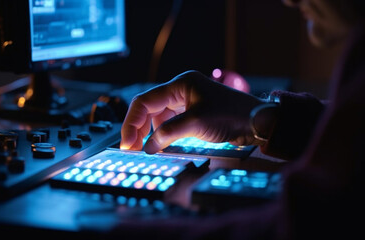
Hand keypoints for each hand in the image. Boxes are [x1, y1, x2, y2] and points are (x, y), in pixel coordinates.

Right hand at [120, 70, 264, 153]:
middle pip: (149, 108)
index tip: (127, 142)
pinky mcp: (191, 113)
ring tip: (144, 148)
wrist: (256, 122)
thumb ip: (168, 133)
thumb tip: (147, 146)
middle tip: (131, 148)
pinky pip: (169, 122)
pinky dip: (162, 134)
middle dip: (138, 128)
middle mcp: (180, 90)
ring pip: (157, 116)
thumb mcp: (196, 123)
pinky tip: (159, 144)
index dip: (132, 122)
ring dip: (149, 131)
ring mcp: (186, 101)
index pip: (145, 101)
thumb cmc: (231, 115)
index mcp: (179, 84)